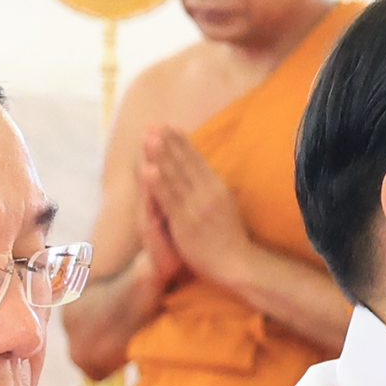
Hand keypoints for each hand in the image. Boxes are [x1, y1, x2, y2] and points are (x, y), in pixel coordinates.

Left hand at [141, 129, 247, 281]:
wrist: (237, 261)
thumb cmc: (229, 236)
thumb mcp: (225, 203)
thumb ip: (212, 187)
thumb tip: (204, 171)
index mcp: (216, 185)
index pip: (196, 157)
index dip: (180, 140)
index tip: (166, 125)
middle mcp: (207, 191)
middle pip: (184, 162)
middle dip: (167, 142)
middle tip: (152, 124)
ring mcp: (196, 206)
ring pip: (174, 176)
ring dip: (160, 156)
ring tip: (148, 138)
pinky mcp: (185, 222)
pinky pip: (169, 200)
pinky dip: (157, 184)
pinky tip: (148, 170)